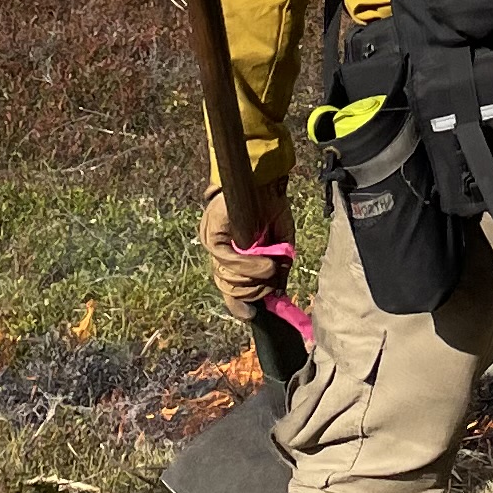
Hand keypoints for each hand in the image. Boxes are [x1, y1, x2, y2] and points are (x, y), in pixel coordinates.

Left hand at [201, 182, 293, 324]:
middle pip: (229, 288)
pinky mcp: (212, 233)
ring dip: (253, 279)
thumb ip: (279, 265)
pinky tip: (265, 264)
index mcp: (231, 255)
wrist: (262, 176)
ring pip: (228, 277)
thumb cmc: (269, 205)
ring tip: (271, 271)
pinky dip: (248, 265)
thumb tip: (279, 291)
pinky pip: (228, 259)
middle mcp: (218, 251)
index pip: (228, 288)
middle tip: (271, 286)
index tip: (253, 315)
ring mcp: (212, 242)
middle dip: (254, 293)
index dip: (239, 305)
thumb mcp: (280, 241)